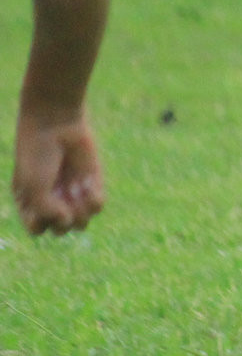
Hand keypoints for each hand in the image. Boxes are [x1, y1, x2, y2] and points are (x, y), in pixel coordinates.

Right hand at [14, 104, 103, 236]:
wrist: (56, 125)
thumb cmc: (38, 156)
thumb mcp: (34, 188)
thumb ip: (47, 213)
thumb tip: (68, 222)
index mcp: (29, 202)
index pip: (37, 230)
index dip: (41, 223)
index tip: (39, 203)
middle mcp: (52, 200)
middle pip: (61, 230)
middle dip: (63, 220)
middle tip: (60, 198)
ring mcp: (73, 193)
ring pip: (81, 223)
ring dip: (81, 213)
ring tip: (75, 193)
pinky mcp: (92, 183)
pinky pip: (97, 207)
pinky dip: (93, 201)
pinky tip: (87, 187)